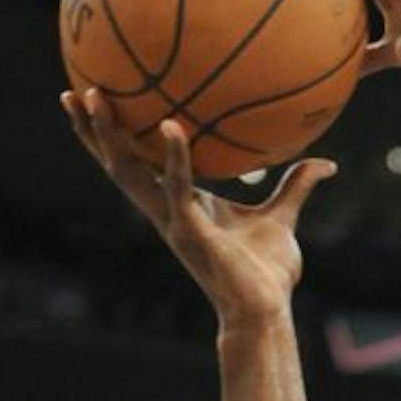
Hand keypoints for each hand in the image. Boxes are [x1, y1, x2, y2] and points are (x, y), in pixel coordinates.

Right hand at [62, 87, 333, 323]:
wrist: (267, 310)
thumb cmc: (269, 271)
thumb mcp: (283, 216)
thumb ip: (297, 185)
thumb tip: (328, 163)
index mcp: (180, 204)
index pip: (137, 164)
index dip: (113, 138)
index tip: (95, 100)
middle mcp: (167, 211)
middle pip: (117, 165)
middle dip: (93, 131)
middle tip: (73, 90)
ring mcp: (174, 222)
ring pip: (130, 173)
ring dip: (110, 136)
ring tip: (95, 98)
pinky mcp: (191, 233)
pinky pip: (177, 188)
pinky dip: (174, 157)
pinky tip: (170, 125)